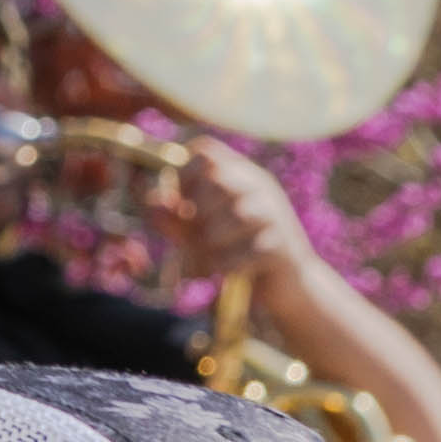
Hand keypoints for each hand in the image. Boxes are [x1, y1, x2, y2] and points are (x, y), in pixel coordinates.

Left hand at [137, 137, 312, 289]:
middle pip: (217, 180)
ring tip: (207, 257)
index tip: (180, 201)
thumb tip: (153, 204)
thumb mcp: (198, 232)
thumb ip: (172, 218)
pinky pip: (241, 253)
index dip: (183, 173)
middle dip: (196, 212)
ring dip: (209, 242)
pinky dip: (224, 266)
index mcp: (241, 175)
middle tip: (195, 235)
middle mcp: (262, 188)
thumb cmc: (236, 253)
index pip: (206, 152)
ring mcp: (277, 217)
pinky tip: (225, 272)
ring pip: (230, 218)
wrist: (287, 289)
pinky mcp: (283, 249)